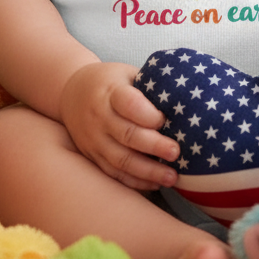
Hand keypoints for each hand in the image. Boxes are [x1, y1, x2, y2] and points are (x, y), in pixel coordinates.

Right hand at [60, 61, 180, 190]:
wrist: (71, 92)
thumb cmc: (111, 82)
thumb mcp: (127, 74)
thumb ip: (150, 87)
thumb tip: (186, 101)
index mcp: (110, 92)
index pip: (129, 104)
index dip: (149, 115)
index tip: (166, 119)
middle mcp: (99, 116)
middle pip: (127, 135)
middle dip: (154, 146)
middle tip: (177, 152)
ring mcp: (94, 138)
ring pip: (120, 159)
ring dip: (148, 171)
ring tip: (172, 177)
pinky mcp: (92, 155)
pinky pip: (113, 173)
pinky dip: (134, 181)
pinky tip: (154, 184)